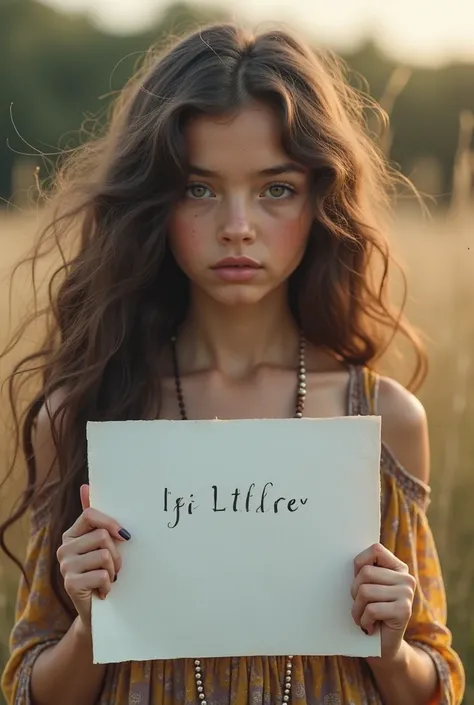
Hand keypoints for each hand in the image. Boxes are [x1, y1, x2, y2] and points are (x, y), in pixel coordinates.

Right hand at [56, 484, 130, 630]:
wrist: (97, 611)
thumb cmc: (102, 571)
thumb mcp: (101, 543)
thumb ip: (94, 518)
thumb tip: (86, 485)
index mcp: (70, 535)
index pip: (90, 514)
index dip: (111, 522)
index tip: (124, 535)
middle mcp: (63, 549)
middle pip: (102, 536)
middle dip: (116, 553)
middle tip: (114, 567)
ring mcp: (65, 567)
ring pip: (105, 555)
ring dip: (114, 569)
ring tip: (108, 578)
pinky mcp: (70, 584)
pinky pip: (103, 574)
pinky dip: (109, 584)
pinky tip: (103, 590)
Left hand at [351, 543, 415, 660]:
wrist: (383, 646)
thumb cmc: (371, 612)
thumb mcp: (368, 587)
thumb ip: (365, 571)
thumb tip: (345, 554)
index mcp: (398, 568)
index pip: (376, 550)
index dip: (360, 563)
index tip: (358, 579)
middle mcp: (406, 578)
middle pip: (366, 573)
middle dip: (355, 591)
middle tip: (359, 605)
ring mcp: (407, 594)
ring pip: (366, 591)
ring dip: (357, 608)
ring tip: (362, 617)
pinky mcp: (404, 611)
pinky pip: (372, 609)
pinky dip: (364, 620)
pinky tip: (369, 626)